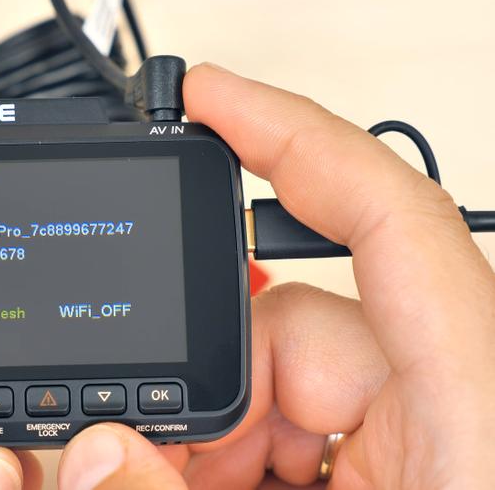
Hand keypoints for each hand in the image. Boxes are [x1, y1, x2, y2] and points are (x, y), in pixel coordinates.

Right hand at [57, 64, 494, 488]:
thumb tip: (94, 457)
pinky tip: (215, 487)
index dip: (291, 137)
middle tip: (156, 455)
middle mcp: (447, 400)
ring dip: (215, 434)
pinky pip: (304, 420)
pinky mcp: (393, 460)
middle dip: (207, 384)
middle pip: (298, 319)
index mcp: (472, 406)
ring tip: (180, 484)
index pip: (388, 217)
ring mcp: (418, 430)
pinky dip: (244, 453)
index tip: (208, 99)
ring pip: (286, 377)